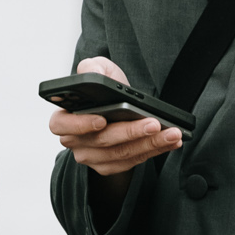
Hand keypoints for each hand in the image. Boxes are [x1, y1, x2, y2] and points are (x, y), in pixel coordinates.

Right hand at [48, 57, 183, 181]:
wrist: (118, 109)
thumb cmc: (105, 90)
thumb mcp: (98, 71)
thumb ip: (91, 68)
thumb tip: (92, 73)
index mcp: (64, 118)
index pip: (61, 125)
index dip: (80, 124)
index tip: (101, 120)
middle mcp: (74, 142)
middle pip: (102, 140)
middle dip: (131, 132)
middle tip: (155, 123)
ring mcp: (91, 157)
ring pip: (121, 154)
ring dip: (150, 144)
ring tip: (173, 133)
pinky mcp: (109, 166)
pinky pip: (133, 162)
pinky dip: (155, 151)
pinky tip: (171, 141)